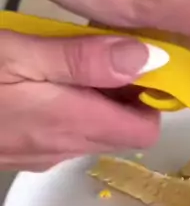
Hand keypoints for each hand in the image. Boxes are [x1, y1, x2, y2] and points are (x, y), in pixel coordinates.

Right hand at [0, 31, 161, 170]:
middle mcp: (65, 147)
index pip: (146, 130)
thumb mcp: (21, 55)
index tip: (142, 60)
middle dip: (124, 94)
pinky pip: (65, 135)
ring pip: (93, 132)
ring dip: (96, 101)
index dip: (151, 96)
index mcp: (74, 123)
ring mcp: (43, 155)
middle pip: (122, 130)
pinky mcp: (22, 154)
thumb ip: (84, 59)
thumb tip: (149, 57)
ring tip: (72, 59)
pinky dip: (69, 110)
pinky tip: (46, 80)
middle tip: (103, 51)